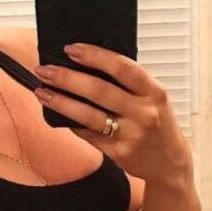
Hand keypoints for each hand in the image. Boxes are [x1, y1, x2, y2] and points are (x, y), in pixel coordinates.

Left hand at [33, 43, 191, 185]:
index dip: (95, 56)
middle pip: (99, 90)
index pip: (122, 67)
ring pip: (88, 115)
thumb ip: (129, 83)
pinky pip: (88, 134)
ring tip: (42, 91)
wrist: (169, 162)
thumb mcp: (153, 98)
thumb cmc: (158, 123)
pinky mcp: (118, 153)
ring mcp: (131, 135)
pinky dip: (70, 122)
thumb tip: (89, 64)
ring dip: (60, 102)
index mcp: (154, 92)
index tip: (71, 49)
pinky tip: (57, 114)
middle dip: (67, 78)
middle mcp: (144, 113)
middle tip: (45, 70)